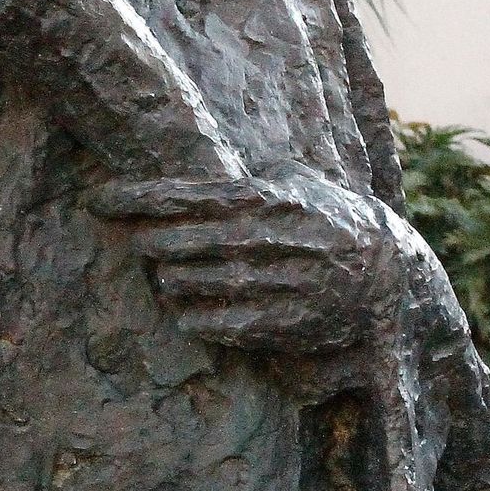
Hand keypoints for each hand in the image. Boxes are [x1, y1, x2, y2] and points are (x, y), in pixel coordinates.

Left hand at [90, 173, 404, 353]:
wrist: (391, 272)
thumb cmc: (333, 219)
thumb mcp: (301, 181)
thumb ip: (256, 174)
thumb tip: (203, 166)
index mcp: (271, 197)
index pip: (188, 194)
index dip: (137, 199)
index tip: (97, 200)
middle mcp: (273, 238)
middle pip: (185, 240)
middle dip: (151, 242)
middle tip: (138, 243)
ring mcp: (282, 283)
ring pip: (200, 283)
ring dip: (171, 281)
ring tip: (164, 276)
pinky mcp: (291, 324)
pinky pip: (225, 324)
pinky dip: (196, 319)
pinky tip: (185, 312)